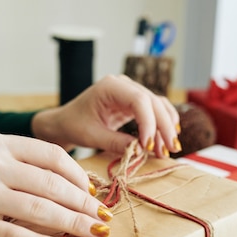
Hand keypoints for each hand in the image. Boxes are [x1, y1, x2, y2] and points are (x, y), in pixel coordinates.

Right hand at [0, 134, 112, 236]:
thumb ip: (24, 166)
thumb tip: (75, 184)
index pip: (51, 155)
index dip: (79, 175)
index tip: (94, 192)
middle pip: (52, 184)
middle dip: (84, 203)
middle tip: (104, 218)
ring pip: (40, 210)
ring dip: (74, 224)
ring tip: (96, 234)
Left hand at [31, 74, 180, 157]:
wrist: (66, 122)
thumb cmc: (74, 125)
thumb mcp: (91, 136)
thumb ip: (115, 142)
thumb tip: (140, 151)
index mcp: (110, 86)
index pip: (139, 100)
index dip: (149, 122)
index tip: (149, 145)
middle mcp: (124, 85)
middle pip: (153, 102)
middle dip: (163, 126)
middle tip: (171, 149)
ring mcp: (131, 92)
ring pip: (158, 106)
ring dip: (166, 127)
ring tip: (169, 150)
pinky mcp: (134, 103)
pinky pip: (154, 112)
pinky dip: (161, 126)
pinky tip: (165, 141)